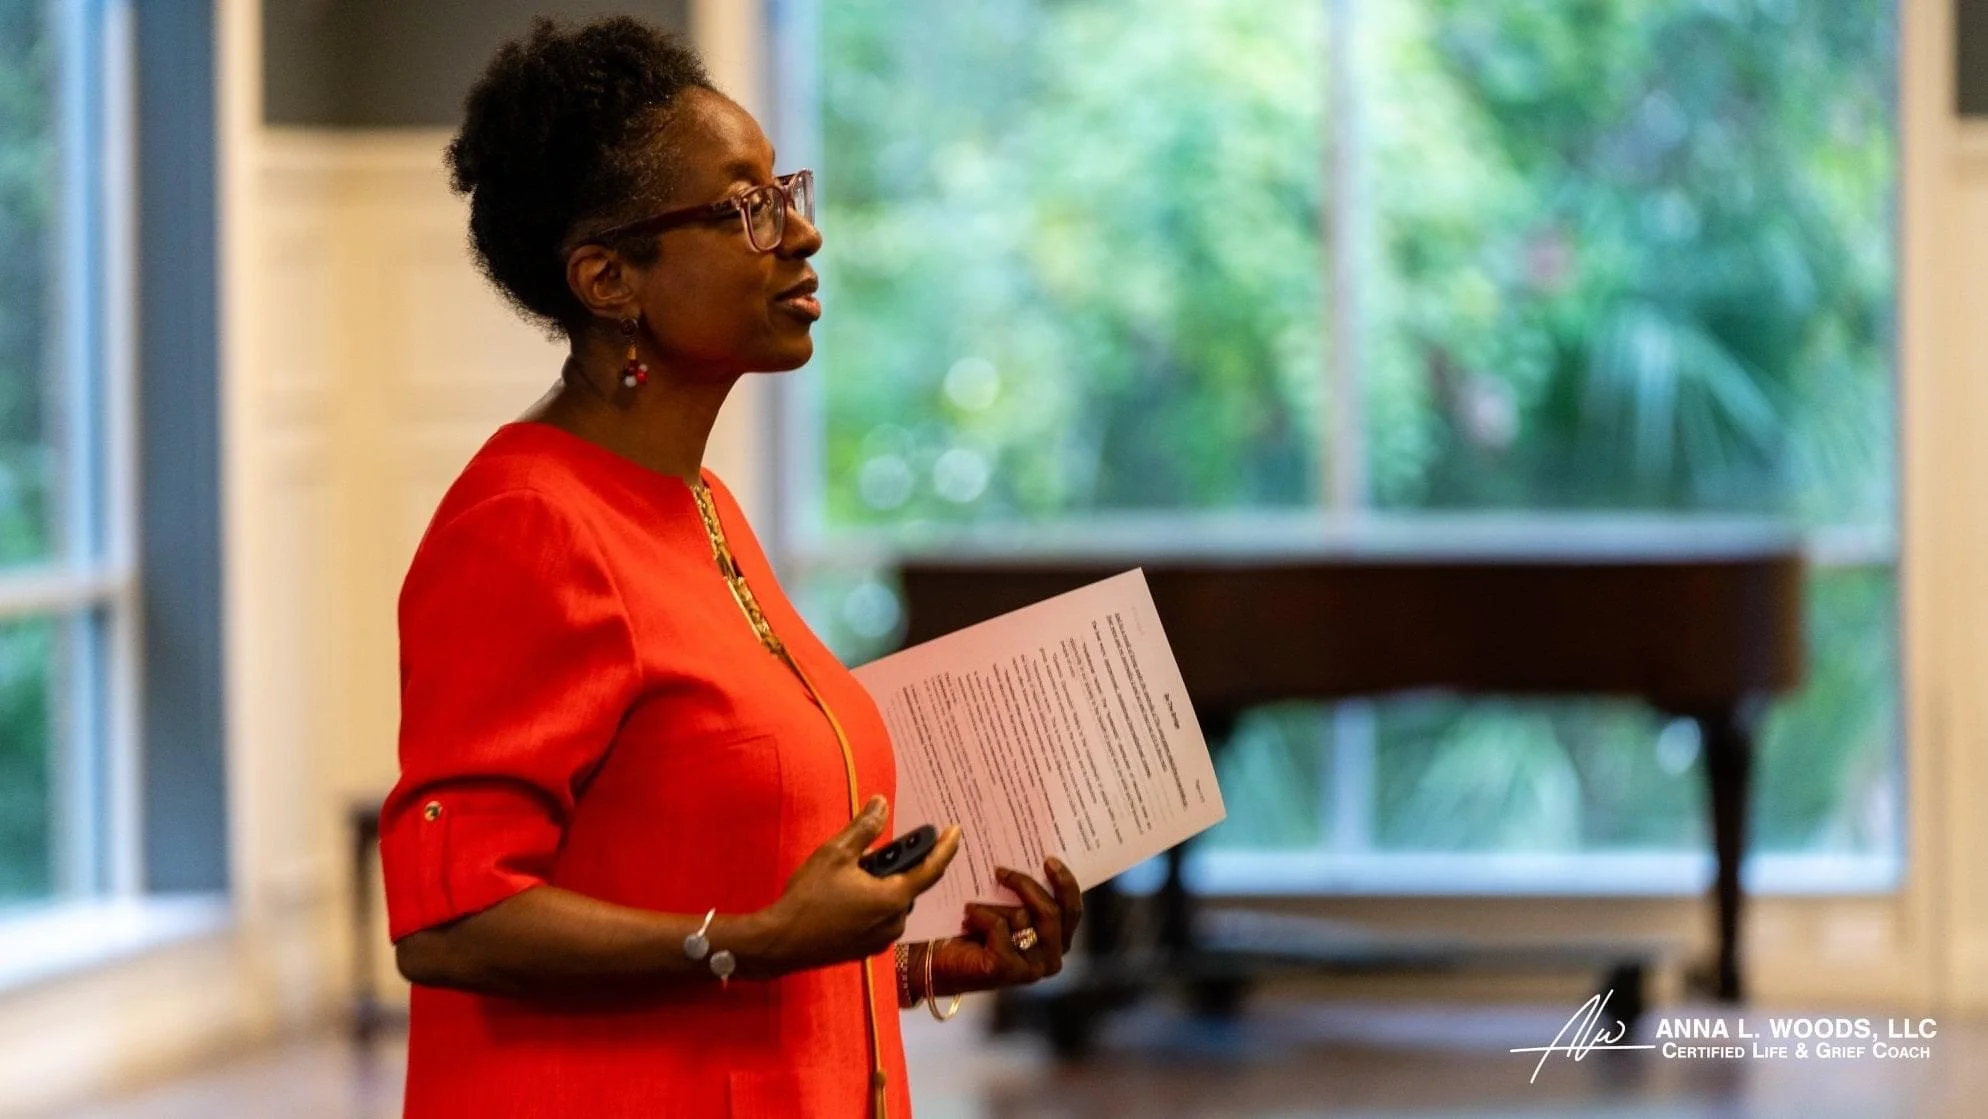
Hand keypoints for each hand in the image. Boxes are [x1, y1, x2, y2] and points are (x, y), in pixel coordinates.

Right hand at [754, 796, 959, 975]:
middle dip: (894, 867)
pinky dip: (871, 904)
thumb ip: (864, 828)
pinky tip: (845, 898)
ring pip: (892, 903)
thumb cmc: (808, 898)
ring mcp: (881, 940)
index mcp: (893, 897)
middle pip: (907, 886)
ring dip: (881, 887)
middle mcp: (894, 922)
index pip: (932, 869)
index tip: (956, 831)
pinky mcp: (866, 950)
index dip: (946, 847)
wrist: (781, 943)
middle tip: (869, 854)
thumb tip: (881, 804)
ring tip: (850, 876)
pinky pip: (879, 920)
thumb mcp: (836, 854)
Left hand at [924, 857, 1082, 996]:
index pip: (1072, 911)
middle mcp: (1050, 958)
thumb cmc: (973, 931)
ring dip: (993, 905)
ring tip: (972, 905)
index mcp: (1057, 941)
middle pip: (1052, 912)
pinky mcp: (1007, 969)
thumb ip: (1024, 893)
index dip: (1065, 884)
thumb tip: (1026, 853)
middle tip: (1001, 870)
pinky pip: (1000, 927)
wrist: (938, 961)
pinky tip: (968, 917)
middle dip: (1026, 885)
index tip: (1049, 860)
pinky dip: (981, 915)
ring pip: (1023, 917)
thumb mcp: (1005, 907)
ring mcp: (1031, 968)